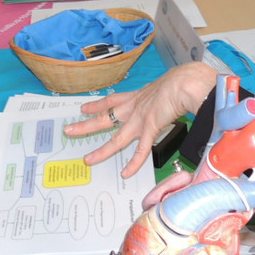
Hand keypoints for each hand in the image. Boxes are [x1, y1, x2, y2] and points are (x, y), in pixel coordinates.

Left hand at [64, 63, 218, 176]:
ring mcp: (140, 119)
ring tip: (87, 160)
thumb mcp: (168, 86)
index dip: (97, 104)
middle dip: (86, 125)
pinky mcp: (150, 128)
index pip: (112, 100)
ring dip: (101, 151)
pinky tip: (125, 173)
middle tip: (68, 130)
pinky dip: (133, 163)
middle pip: (104, 118)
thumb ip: (165, 95)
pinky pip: (140, 151)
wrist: (186, 82)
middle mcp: (134, 107)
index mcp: (138, 96)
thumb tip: (170, 99)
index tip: (84, 107)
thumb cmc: (182, 81)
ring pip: (116, 139)